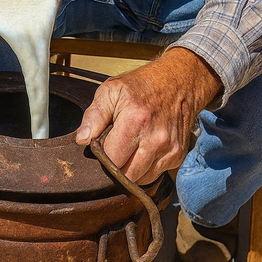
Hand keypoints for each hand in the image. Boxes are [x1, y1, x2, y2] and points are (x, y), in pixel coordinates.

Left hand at [75, 47, 222, 184]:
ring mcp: (169, 149)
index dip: (102, 158)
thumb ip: (94, 115)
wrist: (179, 81)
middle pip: (127, 176)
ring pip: (141, 179)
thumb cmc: (142, 86)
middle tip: (115, 150)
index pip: (111, 161)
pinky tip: (143, 150)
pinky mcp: (178, 155)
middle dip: (116, 167)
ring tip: (130, 149)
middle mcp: (155, 139)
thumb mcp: (111, 90)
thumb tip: (82, 140)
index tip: (102, 148)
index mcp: (135, 122)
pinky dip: (146, 168)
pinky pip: (155, 175)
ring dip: (131, 170)